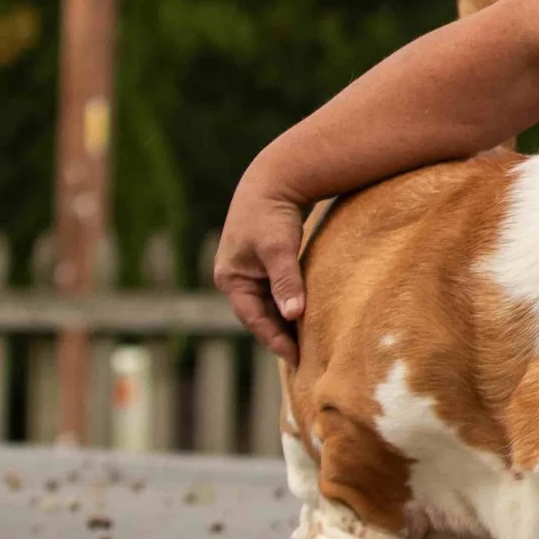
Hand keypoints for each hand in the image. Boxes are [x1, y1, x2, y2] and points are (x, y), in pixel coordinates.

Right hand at [214, 170, 308, 365]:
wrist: (273, 179)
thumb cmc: (272, 214)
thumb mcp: (278, 247)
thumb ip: (285, 281)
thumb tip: (293, 315)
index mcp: (231, 279)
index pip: (253, 319)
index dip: (274, 339)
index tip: (296, 358)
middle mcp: (236, 278)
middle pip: (259, 316)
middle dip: (279, 336)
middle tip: (305, 359)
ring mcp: (249, 271)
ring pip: (268, 305)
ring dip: (285, 322)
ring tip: (308, 344)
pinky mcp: (264, 263)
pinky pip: (276, 292)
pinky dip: (289, 305)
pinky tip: (306, 317)